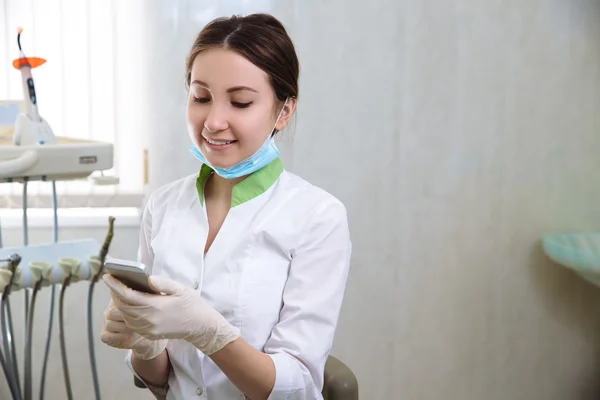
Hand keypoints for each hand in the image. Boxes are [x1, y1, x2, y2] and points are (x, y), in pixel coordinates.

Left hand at [103, 274, 239, 354]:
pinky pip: (132, 323)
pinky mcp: (149, 334)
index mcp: (156, 306)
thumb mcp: (180, 289)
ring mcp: (148, 329)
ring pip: (125, 315)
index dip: (115, 286)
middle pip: (123, 306)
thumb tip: (147, 278)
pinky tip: (129, 304)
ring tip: (119, 291)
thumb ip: (163, 283)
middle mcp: (149, 320)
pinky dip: (127, 312)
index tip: (107, 276)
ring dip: (120, 303)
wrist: (199, 326)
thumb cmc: (191, 305)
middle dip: (115, 293)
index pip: (128, 295)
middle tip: (113, 281)